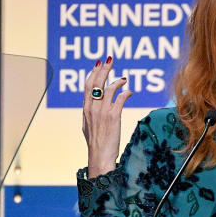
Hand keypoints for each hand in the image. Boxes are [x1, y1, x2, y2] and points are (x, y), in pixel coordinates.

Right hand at [83, 57, 132, 176]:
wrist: (100, 157)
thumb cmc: (95, 144)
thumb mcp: (87, 126)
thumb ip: (88, 112)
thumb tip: (89, 102)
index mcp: (85, 109)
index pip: (88, 86)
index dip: (93, 73)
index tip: (98, 64)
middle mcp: (92, 108)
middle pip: (97, 82)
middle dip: (104, 69)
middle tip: (110, 60)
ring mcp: (102, 112)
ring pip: (109, 88)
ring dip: (117, 80)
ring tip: (124, 78)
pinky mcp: (113, 117)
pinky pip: (120, 99)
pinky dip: (126, 92)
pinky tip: (130, 92)